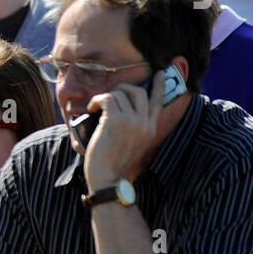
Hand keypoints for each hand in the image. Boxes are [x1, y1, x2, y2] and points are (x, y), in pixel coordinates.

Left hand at [82, 71, 165, 190]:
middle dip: (123, 88)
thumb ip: (133, 128)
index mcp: (150, 129)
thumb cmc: (113, 164)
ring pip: (121, 93)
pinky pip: (107, 98)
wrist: (107, 180)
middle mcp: (144, 123)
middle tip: (110, 95)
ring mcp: (132, 121)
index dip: (159, 85)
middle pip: (139, 91)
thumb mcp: (132, 145)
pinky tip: (92, 108)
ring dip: (106, 96)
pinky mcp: (116, 120)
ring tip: (96, 107)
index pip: (159, 101)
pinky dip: (97, 100)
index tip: (160, 73)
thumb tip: (122, 110)